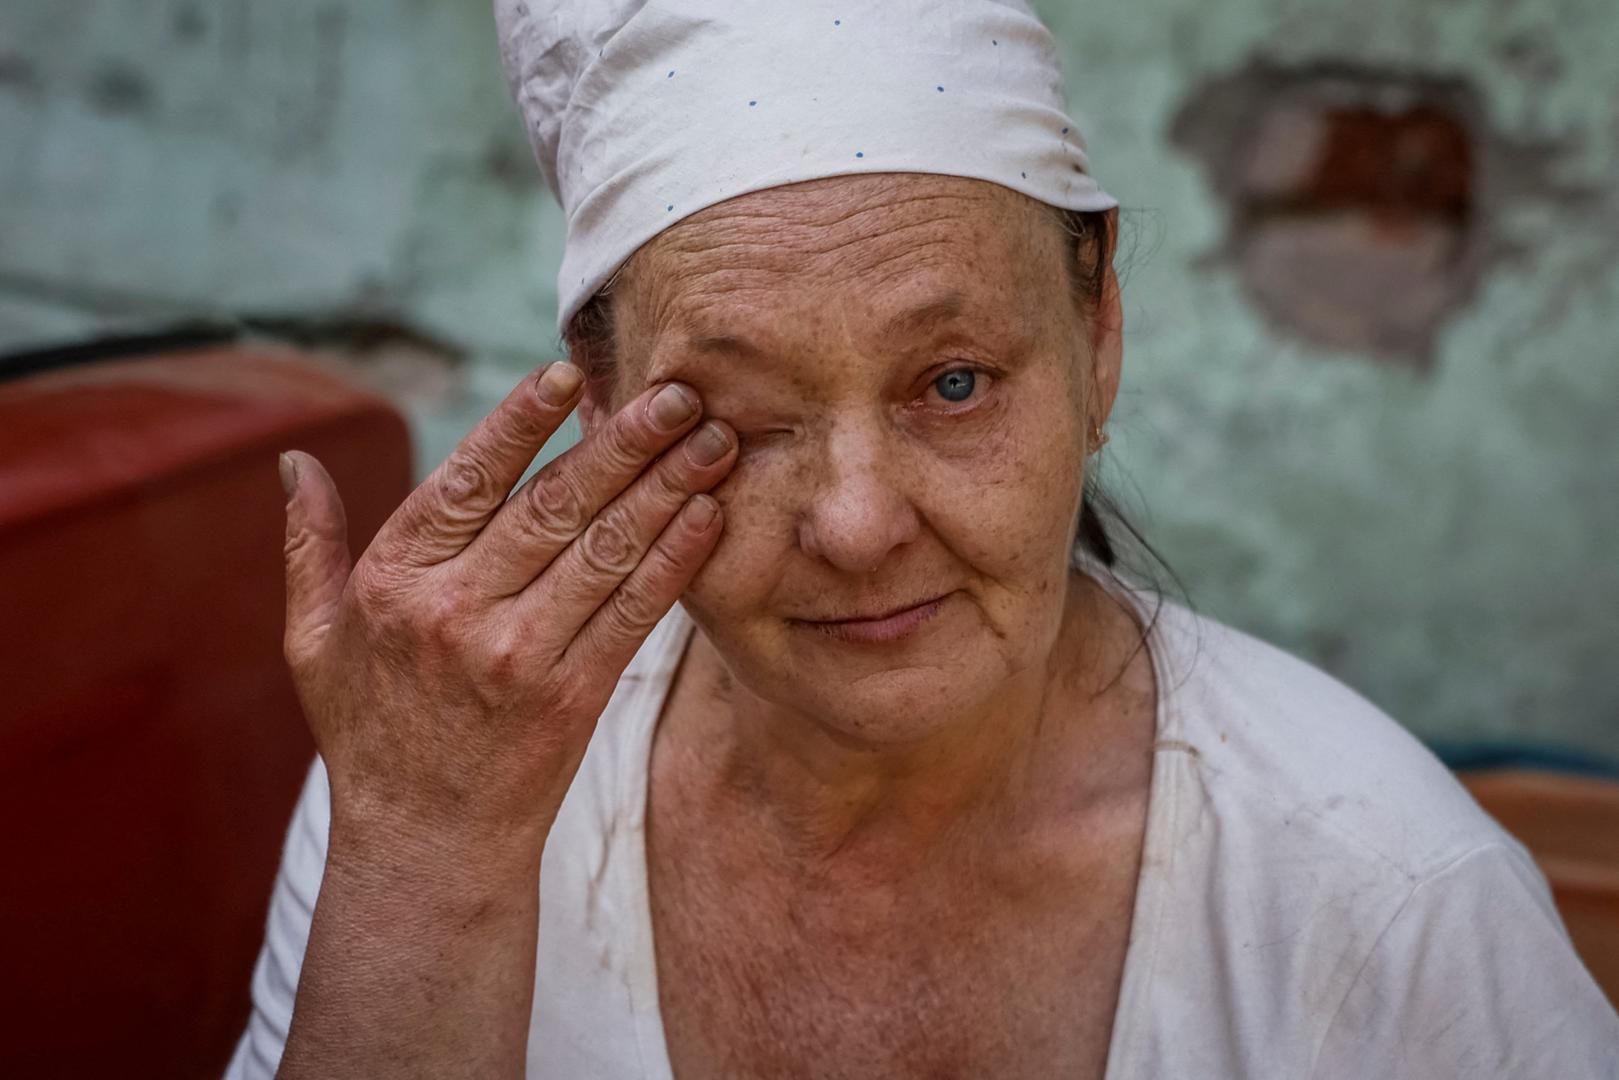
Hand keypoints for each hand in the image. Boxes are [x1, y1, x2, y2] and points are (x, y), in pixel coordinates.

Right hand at [278, 362, 735, 848]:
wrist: (425, 841)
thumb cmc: (369, 730)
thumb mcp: (314, 641)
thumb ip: (310, 545)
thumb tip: (294, 461)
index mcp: (396, 583)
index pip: (468, 481)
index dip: (522, 422)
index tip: (572, 374)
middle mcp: (459, 613)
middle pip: (554, 506)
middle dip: (624, 443)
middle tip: (678, 392)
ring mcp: (521, 657)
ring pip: (605, 552)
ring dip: (667, 489)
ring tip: (714, 439)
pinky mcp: (575, 697)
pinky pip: (633, 614)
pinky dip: (675, 561)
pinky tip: (709, 515)